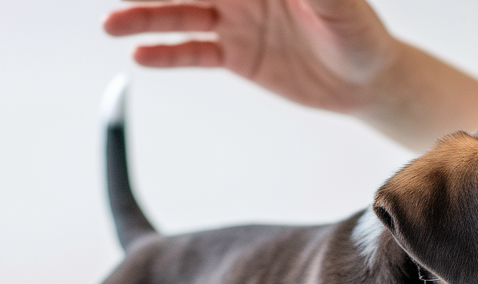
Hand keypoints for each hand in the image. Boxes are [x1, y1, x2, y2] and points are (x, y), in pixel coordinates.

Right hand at [103, 0, 399, 112]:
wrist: (366, 82)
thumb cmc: (361, 33)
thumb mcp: (339, 5)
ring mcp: (236, 20)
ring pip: (181, 13)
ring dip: (145, 16)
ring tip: (111, 22)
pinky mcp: (236, 54)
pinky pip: (194, 52)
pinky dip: (168, 54)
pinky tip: (140, 56)